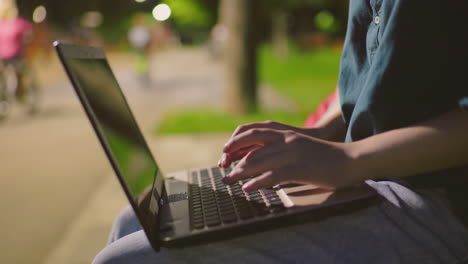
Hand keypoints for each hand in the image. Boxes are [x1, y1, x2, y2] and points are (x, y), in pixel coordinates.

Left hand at [221, 128, 358, 191]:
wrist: (350, 159)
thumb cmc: (324, 157)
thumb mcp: (300, 146)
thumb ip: (283, 147)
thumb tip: (263, 158)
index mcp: (286, 133)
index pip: (253, 132)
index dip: (236, 142)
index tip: (225, 153)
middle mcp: (286, 140)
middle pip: (252, 146)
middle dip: (233, 158)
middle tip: (222, 169)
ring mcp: (292, 153)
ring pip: (259, 161)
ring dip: (240, 172)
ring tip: (228, 181)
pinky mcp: (299, 169)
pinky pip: (272, 176)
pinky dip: (257, 182)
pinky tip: (247, 188)